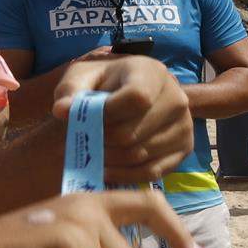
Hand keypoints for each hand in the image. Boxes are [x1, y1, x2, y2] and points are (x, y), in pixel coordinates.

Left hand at [53, 56, 194, 185]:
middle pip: (133, 132)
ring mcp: (185, 125)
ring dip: (109, 159)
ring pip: (139, 154)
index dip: (107, 114)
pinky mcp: (185, 148)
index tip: (87, 119)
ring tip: (93, 152)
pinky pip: (152, 171)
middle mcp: (177, 98)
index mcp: (152, 72)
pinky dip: (124, 175)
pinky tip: (105, 169)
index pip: (136, 98)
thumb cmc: (104, 84)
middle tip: (84, 141)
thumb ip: (70, 91)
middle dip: (101, 141)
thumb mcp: (82, 78)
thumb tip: (62, 110)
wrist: (131, 91)